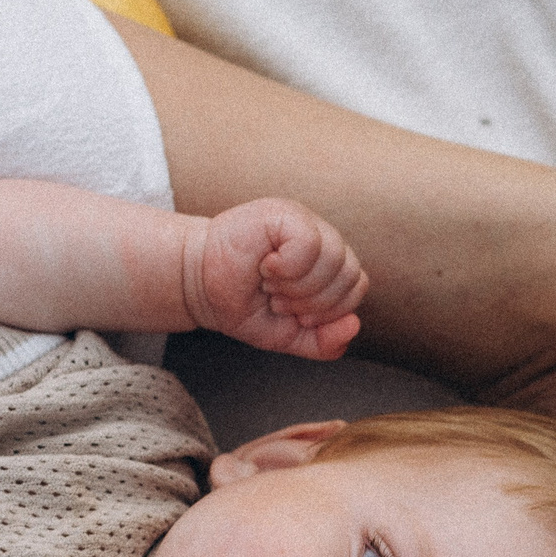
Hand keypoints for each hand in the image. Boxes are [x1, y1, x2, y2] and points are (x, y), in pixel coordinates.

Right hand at [184, 197, 367, 359]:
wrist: (199, 287)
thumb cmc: (242, 304)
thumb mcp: (288, 335)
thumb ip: (324, 342)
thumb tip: (353, 326)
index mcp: (328, 264)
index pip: (356, 287)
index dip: (329, 310)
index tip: (294, 312)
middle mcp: (321, 238)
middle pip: (351, 275)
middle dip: (313, 302)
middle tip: (279, 299)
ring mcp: (304, 222)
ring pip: (334, 258)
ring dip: (298, 285)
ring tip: (271, 284)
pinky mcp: (283, 213)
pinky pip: (310, 243)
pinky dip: (288, 266)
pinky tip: (266, 266)